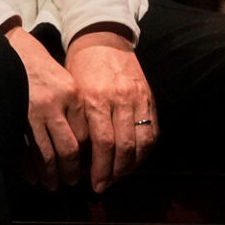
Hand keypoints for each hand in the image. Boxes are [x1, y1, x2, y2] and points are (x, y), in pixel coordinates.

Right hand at [7, 28, 85, 188]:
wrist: (9, 47)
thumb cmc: (39, 66)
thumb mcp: (65, 81)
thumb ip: (74, 108)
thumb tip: (82, 143)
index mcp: (71, 94)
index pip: (84, 136)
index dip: (85, 156)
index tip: (84, 167)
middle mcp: (54, 104)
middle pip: (69, 149)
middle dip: (70, 172)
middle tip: (70, 182)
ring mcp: (31, 112)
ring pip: (46, 155)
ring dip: (50, 175)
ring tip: (51, 184)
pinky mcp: (12, 116)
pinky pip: (23, 150)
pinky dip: (28, 168)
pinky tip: (31, 176)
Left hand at [64, 32, 154, 192]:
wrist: (103, 39)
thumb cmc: (80, 67)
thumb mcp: (72, 93)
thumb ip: (77, 122)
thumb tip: (76, 157)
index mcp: (95, 99)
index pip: (102, 143)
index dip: (100, 168)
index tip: (93, 184)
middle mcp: (119, 100)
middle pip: (123, 147)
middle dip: (114, 172)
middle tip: (104, 185)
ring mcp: (137, 99)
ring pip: (141, 142)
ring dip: (131, 166)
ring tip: (119, 176)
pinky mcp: (149, 98)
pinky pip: (152, 132)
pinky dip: (145, 151)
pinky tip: (134, 161)